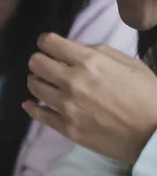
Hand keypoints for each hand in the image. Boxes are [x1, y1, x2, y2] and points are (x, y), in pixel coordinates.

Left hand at [24, 32, 156, 164]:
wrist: (154, 133)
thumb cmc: (148, 95)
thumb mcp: (128, 63)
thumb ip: (98, 52)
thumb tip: (74, 48)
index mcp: (89, 62)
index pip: (49, 43)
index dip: (44, 41)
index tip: (46, 45)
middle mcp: (73, 82)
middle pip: (36, 63)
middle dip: (38, 60)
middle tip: (44, 64)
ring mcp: (67, 106)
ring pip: (34, 87)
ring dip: (36, 81)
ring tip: (43, 82)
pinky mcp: (66, 127)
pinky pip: (38, 114)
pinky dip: (31, 106)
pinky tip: (30, 103)